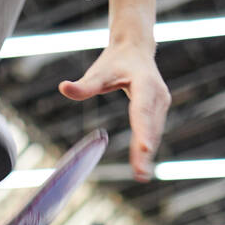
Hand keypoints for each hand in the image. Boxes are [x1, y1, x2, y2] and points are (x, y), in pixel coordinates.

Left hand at [59, 42, 169, 181]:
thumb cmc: (114, 62)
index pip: (142, 109)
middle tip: (140, 173)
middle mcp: (158, 93)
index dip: (143, 130)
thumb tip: (62, 87)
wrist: (135, 49)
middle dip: (144, 150)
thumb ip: (83, 85)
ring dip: (146, 153)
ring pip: (154, 131)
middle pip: (149, 125)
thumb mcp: (98, 72)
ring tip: (140, 175)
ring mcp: (161, 102)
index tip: (145, 148)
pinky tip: (141, 164)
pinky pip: (153, 130)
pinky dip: (147, 146)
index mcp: (145, 82)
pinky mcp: (160, 109)